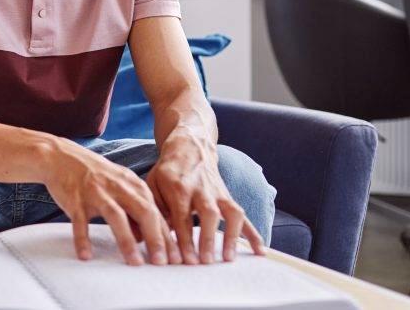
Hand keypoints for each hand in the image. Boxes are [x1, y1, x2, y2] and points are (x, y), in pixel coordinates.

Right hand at [43, 139, 181, 265]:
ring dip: (127, 240)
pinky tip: (86, 255)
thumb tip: (146, 238)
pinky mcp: (75, 199)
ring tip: (135, 262)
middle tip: (162, 263)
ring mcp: (96, 192)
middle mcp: (117, 187)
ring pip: (116, 216)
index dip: (167, 235)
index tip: (175, 258)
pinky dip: (83, 239)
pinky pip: (80, 221)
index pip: (155, 212)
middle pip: (142, 212)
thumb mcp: (119, 186)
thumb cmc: (94, 176)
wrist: (60, 156)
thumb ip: (134, 208)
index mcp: (132, 184)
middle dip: (155, 238)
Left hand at [145, 134, 266, 264]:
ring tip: (229, 259)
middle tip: (204, 262)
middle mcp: (201, 189)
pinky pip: (243, 214)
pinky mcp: (228, 197)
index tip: (183, 260)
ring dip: (232, 235)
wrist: (190, 147)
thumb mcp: (153, 183)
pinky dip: (253, 233)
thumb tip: (150, 237)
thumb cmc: (168, 171)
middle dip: (207, 238)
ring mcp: (218, 193)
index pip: (181, 216)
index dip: (183, 238)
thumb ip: (153, 209)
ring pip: (230, 212)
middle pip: (208, 213)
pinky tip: (259, 251)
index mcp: (179, 187)